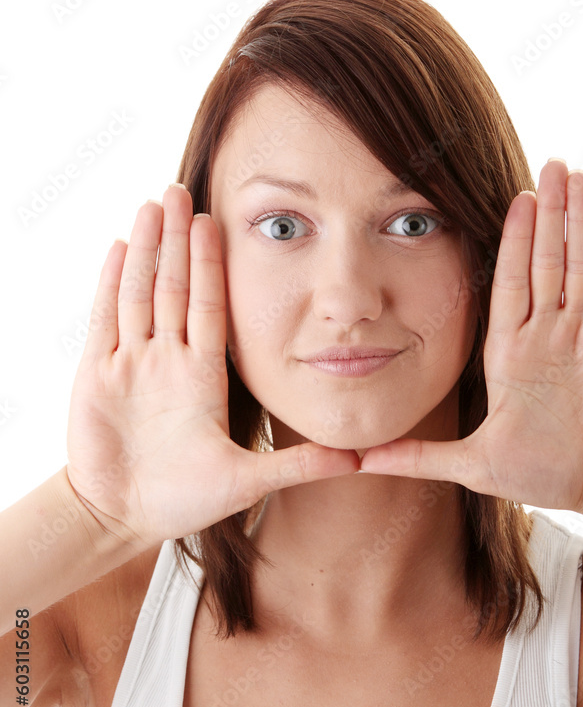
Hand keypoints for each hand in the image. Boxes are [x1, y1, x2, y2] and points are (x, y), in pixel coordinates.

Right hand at [66, 184, 358, 549]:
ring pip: (140, 293)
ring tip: (152, 204)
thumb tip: (359, 461)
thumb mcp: (246, 483)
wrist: (124, 518)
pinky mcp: (98, 376)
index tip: (218, 221)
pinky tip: (119, 247)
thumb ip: (300, 467)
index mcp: (204, 376)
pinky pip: (106, 321)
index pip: (211, 306)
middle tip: (180, 188)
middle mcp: (169, 360)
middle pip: (175, 286)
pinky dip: (110, 284)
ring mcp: (133, 364)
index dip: (213, 265)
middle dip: (179, 239)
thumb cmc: (182, 501)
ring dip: (147, 250)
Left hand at [360, 159, 582, 517]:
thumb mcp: (472, 463)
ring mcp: (581, 332)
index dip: (509, 239)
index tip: (510, 198)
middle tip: (549, 165)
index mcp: (509, 350)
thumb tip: (359, 461)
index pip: (505, 281)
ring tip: (576, 174)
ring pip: (577, 262)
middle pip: (543, 259)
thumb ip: (418, 457)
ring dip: (576, 218)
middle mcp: (545, 331)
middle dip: (546, 213)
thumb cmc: (544, 472)